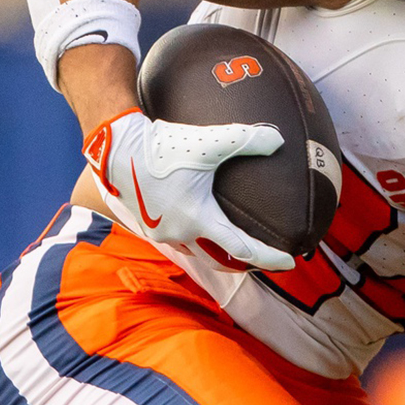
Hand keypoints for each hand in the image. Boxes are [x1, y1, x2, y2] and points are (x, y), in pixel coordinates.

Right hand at [82, 109, 294, 271]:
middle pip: (220, 260)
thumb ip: (246, 140)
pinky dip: (195, 240)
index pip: (242, 249)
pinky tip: (200, 227)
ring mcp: (160, 233)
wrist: (115, 146)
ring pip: (195, 252)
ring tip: (234, 246)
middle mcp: (179, 234)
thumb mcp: (209, 142)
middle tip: (265, 261)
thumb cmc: (162, 145)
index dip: (269, 257)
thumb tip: (278, 140)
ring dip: (217, 253)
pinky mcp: (146, 225)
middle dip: (244, 264)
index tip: (290, 262)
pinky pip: (177, 240)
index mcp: (198, 220)